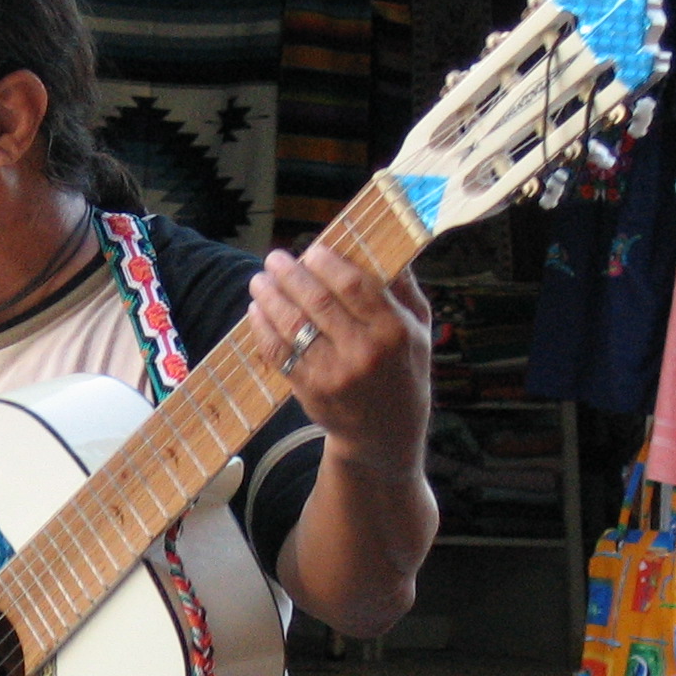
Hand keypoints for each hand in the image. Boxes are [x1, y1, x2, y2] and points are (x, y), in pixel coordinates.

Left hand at [247, 245, 432, 471]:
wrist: (386, 433)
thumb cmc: (403, 370)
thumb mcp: (418, 329)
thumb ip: (403, 288)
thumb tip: (385, 242)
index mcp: (393, 330)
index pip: (354, 285)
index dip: (327, 263)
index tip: (312, 250)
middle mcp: (363, 352)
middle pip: (317, 301)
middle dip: (290, 274)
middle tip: (275, 258)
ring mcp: (334, 373)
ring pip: (292, 325)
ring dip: (270, 297)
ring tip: (259, 280)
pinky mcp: (310, 390)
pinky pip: (279, 352)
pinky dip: (263, 328)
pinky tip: (256, 310)